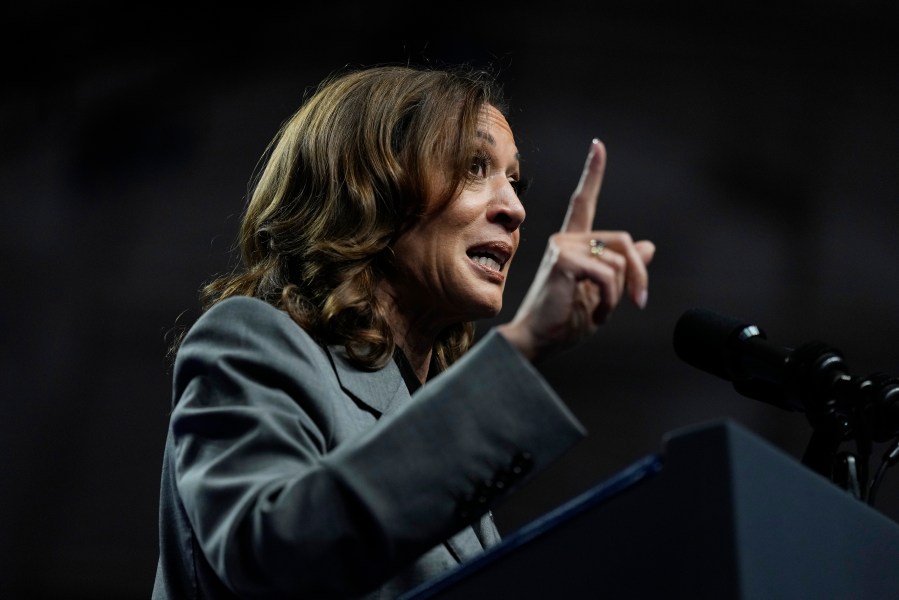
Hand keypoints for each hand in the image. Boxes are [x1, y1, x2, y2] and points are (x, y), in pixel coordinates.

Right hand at [498, 139, 654, 361]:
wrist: (537, 341)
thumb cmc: (564, 322)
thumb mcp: (603, 294)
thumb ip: (622, 270)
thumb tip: (648, 247)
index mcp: (572, 245)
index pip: (584, 202)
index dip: (593, 173)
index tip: (598, 146)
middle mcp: (564, 239)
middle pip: (623, 241)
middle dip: (639, 273)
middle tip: (639, 302)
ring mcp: (562, 247)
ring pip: (618, 261)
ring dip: (620, 293)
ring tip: (601, 311)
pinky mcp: (562, 260)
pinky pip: (607, 274)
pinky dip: (609, 300)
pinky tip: (595, 313)